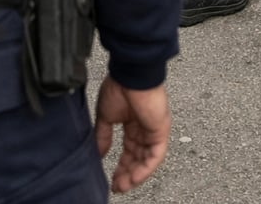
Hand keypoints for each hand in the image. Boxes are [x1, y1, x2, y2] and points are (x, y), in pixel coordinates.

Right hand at [94, 76, 170, 193]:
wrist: (131, 74)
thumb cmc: (119, 86)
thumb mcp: (106, 116)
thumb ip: (103, 136)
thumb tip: (99, 154)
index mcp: (133, 122)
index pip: (129, 150)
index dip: (121, 165)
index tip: (112, 178)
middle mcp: (145, 127)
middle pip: (138, 157)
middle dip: (127, 174)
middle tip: (117, 186)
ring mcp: (154, 129)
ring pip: (147, 159)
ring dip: (135, 175)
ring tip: (123, 186)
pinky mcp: (161, 130)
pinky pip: (155, 155)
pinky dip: (145, 169)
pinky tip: (134, 178)